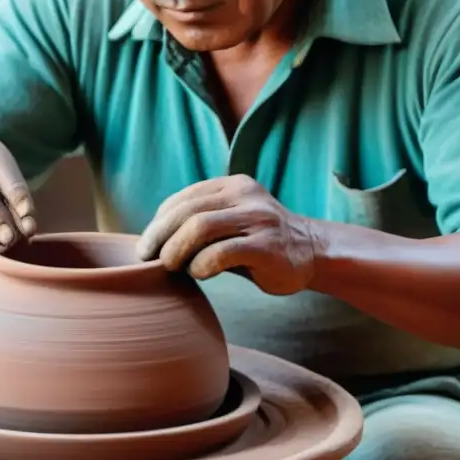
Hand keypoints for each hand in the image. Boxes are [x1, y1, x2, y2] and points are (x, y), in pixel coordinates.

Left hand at [136, 175, 321, 295]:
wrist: (312, 251)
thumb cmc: (259, 242)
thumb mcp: (231, 221)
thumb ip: (200, 222)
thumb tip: (153, 241)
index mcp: (232, 186)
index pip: (184, 199)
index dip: (159, 222)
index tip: (147, 245)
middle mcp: (245, 196)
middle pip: (188, 211)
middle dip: (160, 236)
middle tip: (148, 258)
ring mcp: (258, 219)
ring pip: (201, 227)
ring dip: (176, 249)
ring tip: (169, 267)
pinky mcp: (267, 246)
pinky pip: (222, 253)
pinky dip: (202, 265)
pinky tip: (199, 274)